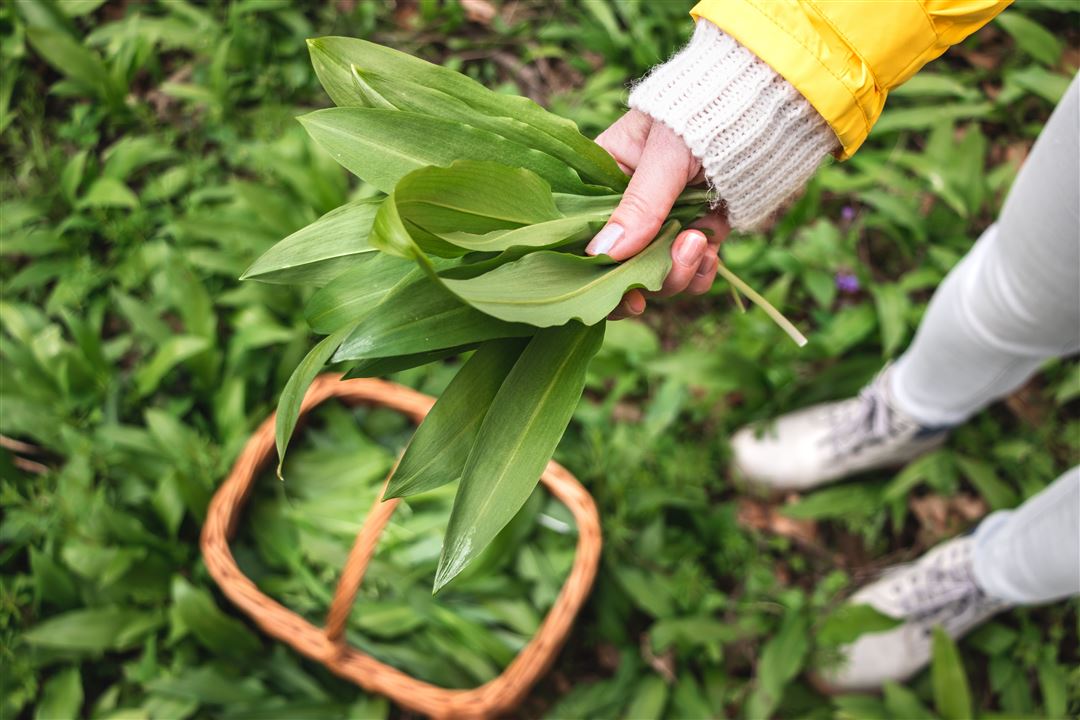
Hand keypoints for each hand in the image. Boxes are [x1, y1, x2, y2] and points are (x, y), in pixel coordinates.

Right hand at [590, 110, 729, 319]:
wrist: (766, 108)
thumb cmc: (703, 113)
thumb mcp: (665, 156)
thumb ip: (637, 205)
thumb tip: (600, 254)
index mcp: (604, 179)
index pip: (584, 232)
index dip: (594, 270)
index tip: (616, 290)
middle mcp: (628, 206)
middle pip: (619, 265)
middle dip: (643, 278)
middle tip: (659, 283)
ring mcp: (664, 223)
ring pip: (657, 274)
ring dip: (678, 273)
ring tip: (697, 245)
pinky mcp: (697, 232)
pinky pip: (691, 270)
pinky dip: (701, 271)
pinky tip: (711, 254)